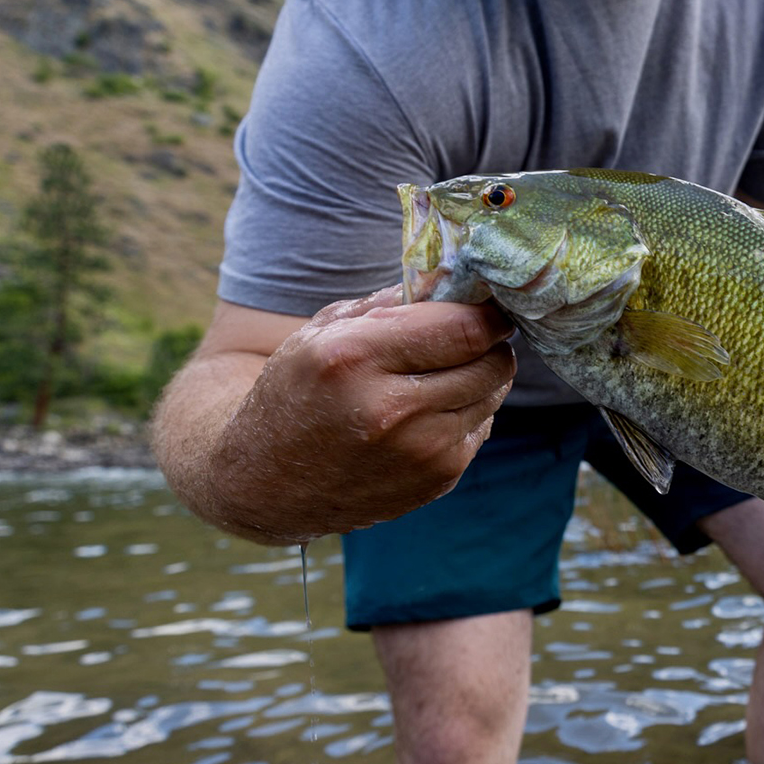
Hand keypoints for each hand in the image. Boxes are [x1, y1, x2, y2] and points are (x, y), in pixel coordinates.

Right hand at [214, 285, 514, 542]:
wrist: (270, 480)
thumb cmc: (298, 390)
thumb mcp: (323, 331)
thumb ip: (390, 303)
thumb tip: (457, 283)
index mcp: (356, 358)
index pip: (464, 328)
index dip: (487, 313)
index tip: (486, 306)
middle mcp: (392, 410)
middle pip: (492, 363)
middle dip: (489, 343)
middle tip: (469, 337)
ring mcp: (420, 452)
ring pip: (494, 395)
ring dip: (480, 377)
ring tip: (440, 373)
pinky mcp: (438, 479)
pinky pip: (481, 428)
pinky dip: (466, 412)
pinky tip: (427, 412)